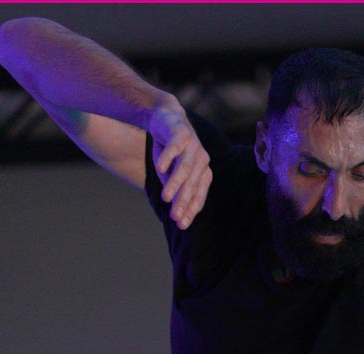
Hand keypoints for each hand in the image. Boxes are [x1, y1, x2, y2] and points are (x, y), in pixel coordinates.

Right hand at [148, 101, 211, 228]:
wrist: (165, 118)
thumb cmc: (170, 151)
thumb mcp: (171, 174)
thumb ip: (175, 191)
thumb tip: (178, 217)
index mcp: (203, 173)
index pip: (198, 195)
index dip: (190, 210)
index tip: (181, 224)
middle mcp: (202, 160)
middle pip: (192, 185)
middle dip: (183, 202)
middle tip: (174, 216)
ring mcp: (193, 146)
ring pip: (185, 168)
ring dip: (175, 184)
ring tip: (166, 197)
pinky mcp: (182, 132)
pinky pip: (175, 148)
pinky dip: (168, 158)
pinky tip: (160, 169)